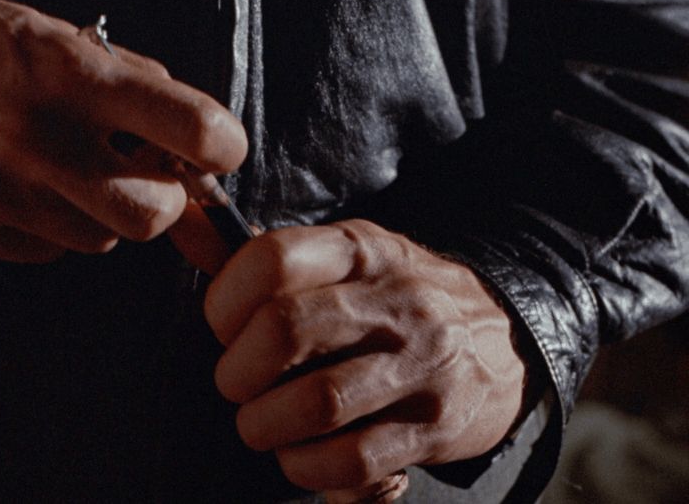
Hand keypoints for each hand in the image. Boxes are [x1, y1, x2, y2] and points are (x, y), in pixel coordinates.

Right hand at [0, 0, 246, 261]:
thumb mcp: (47, 33)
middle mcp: (37, 140)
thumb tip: (195, 139)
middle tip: (145, 176)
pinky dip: (51, 226)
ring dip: (103, 212)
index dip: (222, 144)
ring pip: (101, 240)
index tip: (218, 148)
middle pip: (152, 215)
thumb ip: (128, 83)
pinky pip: (48, 252)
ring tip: (62, 171)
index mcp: (69, 74)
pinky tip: (20, 186)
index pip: (190, 128)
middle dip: (164, 202)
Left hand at [204, 219, 525, 496]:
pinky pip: (353, 460)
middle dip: (236, 371)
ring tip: (261, 425)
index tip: (222, 327)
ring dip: (265, 426)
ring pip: (316, 402)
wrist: (508, 337)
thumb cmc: (400, 300)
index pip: (273, 259)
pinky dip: (307, 467)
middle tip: (236, 384)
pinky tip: (302, 455)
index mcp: (361, 250)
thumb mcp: (346, 258)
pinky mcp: (435, 427)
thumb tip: (180, 222)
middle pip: (284, 331)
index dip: (225, 301)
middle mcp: (395, 300)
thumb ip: (264, 255)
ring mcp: (421, 364)